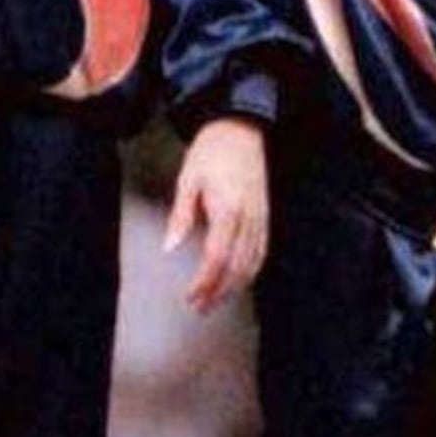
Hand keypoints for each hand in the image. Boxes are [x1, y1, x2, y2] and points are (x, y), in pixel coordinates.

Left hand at [163, 116, 269, 312]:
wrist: (240, 129)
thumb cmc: (210, 152)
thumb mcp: (188, 179)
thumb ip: (181, 216)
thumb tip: (170, 249)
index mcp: (227, 209)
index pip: (216, 257)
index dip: (204, 282)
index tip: (191, 296)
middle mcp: (248, 218)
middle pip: (236, 267)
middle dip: (218, 291)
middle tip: (200, 307)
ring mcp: (260, 218)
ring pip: (252, 263)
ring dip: (234, 286)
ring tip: (215, 300)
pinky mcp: (265, 216)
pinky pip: (261, 252)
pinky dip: (250, 272)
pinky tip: (239, 281)